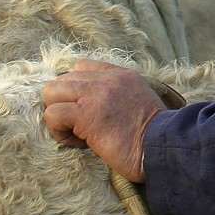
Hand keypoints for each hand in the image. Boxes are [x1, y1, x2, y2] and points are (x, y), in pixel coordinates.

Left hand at [42, 60, 165, 181]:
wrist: (162, 146)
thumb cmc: (154, 134)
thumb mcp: (140, 101)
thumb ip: (119, 95)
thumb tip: (95, 107)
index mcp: (121, 75)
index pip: (81, 68)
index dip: (76, 91)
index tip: (86, 112)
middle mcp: (106, 80)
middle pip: (62, 80)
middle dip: (64, 104)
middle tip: (79, 126)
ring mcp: (95, 94)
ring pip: (51, 92)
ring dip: (58, 116)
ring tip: (77, 134)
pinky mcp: (85, 115)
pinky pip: (53, 115)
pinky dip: (60, 132)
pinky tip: (79, 142)